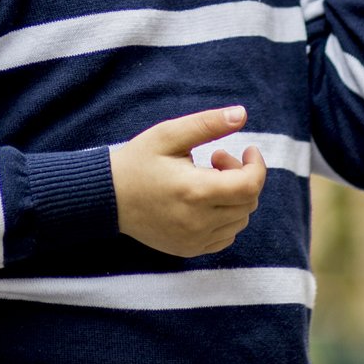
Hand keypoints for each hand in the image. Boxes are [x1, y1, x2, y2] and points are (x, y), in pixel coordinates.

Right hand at [112, 105, 268, 257]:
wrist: (106, 198)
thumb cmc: (137, 162)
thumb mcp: (169, 134)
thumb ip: (207, 124)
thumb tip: (242, 114)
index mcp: (195, 192)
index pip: (250, 186)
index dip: (257, 166)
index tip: (248, 149)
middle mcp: (198, 222)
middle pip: (248, 203)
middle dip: (242, 176)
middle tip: (217, 158)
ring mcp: (194, 240)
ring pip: (240, 220)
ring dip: (235, 197)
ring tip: (208, 177)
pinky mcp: (189, 250)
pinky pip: (226, 236)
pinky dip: (226, 217)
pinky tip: (205, 200)